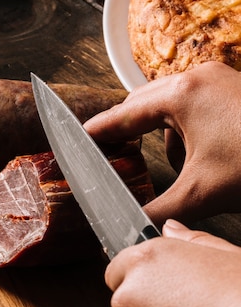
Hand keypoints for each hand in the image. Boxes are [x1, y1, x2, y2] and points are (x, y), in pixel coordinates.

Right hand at [84, 62, 240, 225]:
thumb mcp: (202, 192)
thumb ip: (159, 211)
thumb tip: (134, 228)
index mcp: (182, 94)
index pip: (125, 113)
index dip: (100, 129)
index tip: (80, 137)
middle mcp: (196, 77)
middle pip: (143, 101)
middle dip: (129, 129)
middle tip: (113, 152)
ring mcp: (216, 78)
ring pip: (169, 102)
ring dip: (161, 131)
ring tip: (174, 164)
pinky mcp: (230, 88)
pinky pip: (193, 103)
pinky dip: (186, 128)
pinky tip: (200, 155)